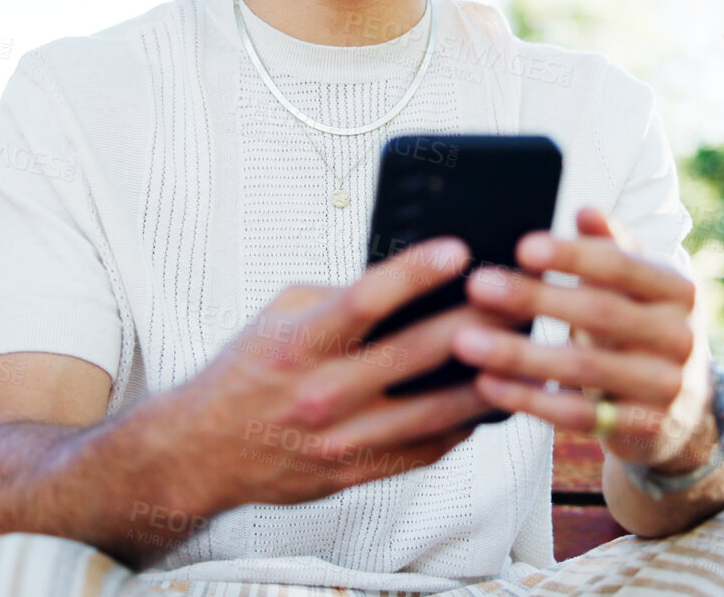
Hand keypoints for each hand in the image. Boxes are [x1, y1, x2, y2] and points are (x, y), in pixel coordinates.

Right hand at [169, 237, 517, 510]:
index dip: (415, 272)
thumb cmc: (246, 371)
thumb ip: (339, 298)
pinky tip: (489, 402)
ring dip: (485, 381)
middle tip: (516, 299)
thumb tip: (407, 282)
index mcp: (300, 344)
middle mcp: (321, 393)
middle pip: (415, 354)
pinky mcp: (353, 473)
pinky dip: (461, 426)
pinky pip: (424, 451)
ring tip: (522, 354)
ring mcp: (341, 440)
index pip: (364, 299)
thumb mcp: (279, 316)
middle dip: (474, 322)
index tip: (459, 249)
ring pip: (434, 412)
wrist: (201, 451)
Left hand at [450, 206, 711, 471]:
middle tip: (478, 286)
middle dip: (533, 298)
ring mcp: (664, 388)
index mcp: (678, 290)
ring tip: (464, 340)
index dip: (573, 256)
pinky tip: (487, 385)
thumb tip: (585, 211)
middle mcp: (680, 337)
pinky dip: (528, 400)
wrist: (686, 412)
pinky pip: (577, 416)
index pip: (622, 266)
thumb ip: (613, 249)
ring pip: (583, 369)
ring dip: (518, 354)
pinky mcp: (642, 430)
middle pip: (598, 313)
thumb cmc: (644, 330)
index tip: (523, 247)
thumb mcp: (640, 288)